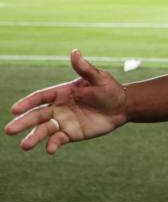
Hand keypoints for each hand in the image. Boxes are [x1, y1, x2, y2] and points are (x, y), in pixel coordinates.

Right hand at [5, 50, 127, 153]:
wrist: (122, 107)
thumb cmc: (110, 89)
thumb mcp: (98, 78)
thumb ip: (84, 68)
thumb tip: (75, 52)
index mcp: (61, 93)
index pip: (40, 97)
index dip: (27, 103)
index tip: (14, 109)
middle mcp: (58, 108)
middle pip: (37, 115)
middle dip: (23, 122)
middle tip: (9, 130)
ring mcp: (63, 122)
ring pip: (43, 130)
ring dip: (34, 137)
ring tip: (24, 146)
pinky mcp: (70, 133)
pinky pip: (58, 139)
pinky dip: (52, 144)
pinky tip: (50, 149)